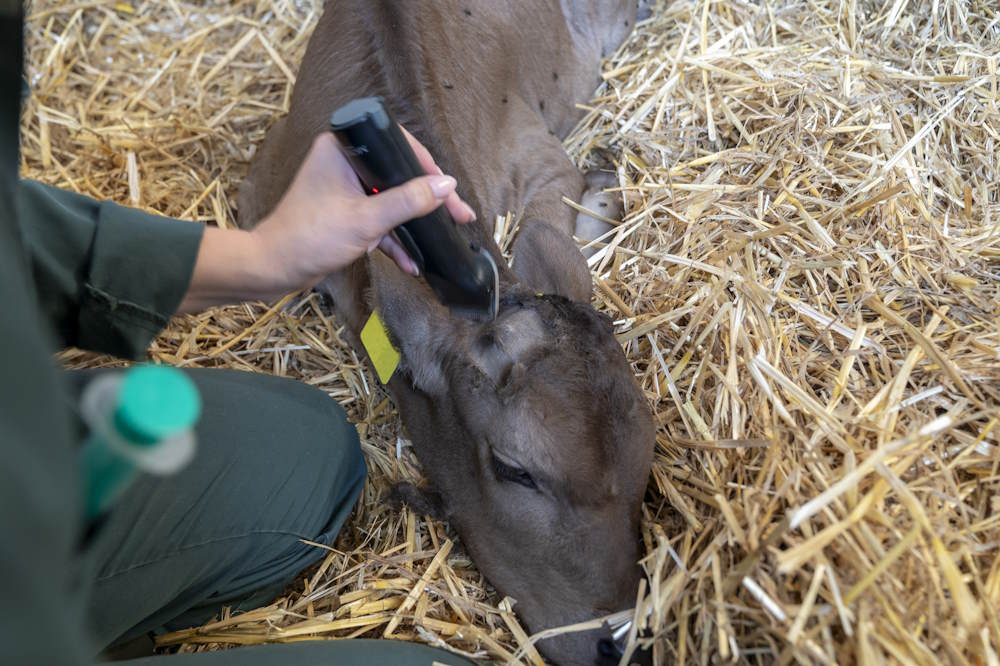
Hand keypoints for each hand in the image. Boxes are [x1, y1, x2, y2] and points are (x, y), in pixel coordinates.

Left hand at [178, 128, 475, 311]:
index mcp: (342, 149)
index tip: (449, 189)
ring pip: (391, 199)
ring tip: (442, 238)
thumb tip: (447, 185)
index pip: (396, 146)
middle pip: (398, 174)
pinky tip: (411, 262)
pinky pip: (378, 218)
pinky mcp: (345, 211)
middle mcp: (344, 162)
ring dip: (413, 223)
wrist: (272, 269)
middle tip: (459, 214)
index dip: (428, 167)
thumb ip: (408, 201)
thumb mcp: (366, 221)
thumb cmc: (309, 238)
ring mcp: (345, 187)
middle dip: (428, 200)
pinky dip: (394, 238)